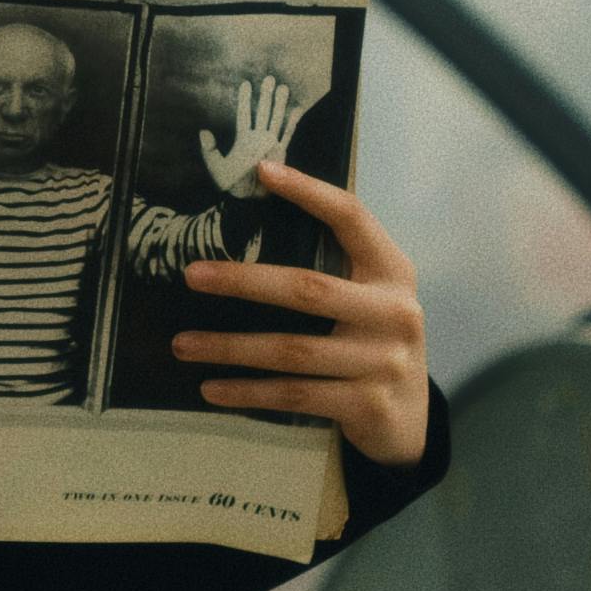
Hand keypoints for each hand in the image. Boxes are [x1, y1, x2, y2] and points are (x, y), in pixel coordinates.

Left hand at [171, 161, 427, 467]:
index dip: (310, 193)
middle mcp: (395, 312)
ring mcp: (383, 362)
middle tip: (191, 275)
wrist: (409, 419)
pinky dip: (248, 392)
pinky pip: (294, 394)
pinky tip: (211, 388)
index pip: (353, 218)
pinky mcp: (366, 405)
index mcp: (392, 272)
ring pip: (291, 350)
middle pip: (307, 289)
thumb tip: (250, 225)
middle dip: (243, 281)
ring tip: (182, 345)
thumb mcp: (368, 299)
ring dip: (230, 348)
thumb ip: (333, 267)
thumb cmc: (371, 344)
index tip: (263, 171)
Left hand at [196, 76, 311, 198]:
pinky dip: (292, 123)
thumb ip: (209, 150)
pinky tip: (297, 109)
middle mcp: (258, 137)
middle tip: (269, 78)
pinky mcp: (280, 153)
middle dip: (265, 96)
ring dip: (279, 104)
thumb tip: (203, 131)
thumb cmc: (230, 183)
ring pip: (276, 119)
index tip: (246, 83)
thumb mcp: (215, 166)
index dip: (245, 100)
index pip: (244, 114)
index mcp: (243, 138)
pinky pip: (287, 135)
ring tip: (283, 87)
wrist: (246, 198)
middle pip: (263, 112)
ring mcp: (270, 143)